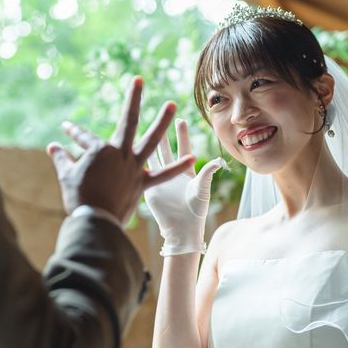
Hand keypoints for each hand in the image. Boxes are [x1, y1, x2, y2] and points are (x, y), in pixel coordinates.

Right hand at [47, 77, 194, 224]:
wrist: (94, 221)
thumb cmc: (78, 197)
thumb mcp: (67, 175)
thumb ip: (62, 158)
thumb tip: (52, 146)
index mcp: (100, 150)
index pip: (85, 137)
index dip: (74, 133)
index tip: (66, 129)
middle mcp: (120, 153)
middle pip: (128, 121)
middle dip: (133, 99)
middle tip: (140, 80)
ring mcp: (134, 168)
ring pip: (151, 141)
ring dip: (162, 122)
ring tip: (171, 105)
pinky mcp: (142, 184)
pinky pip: (162, 174)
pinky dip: (176, 168)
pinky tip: (191, 159)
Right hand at [144, 119, 223, 255]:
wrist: (181, 228)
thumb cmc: (195, 210)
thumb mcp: (202, 189)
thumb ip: (207, 173)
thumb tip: (218, 160)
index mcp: (186, 170)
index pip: (183, 147)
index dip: (182, 134)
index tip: (180, 119)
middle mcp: (172, 172)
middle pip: (167, 148)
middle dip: (164, 133)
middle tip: (159, 119)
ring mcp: (160, 178)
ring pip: (153, 157)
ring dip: (149, 144)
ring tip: (143, 129)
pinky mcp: (149, 186)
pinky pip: (143, 171)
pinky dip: (137, 161)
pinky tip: (129, 150)